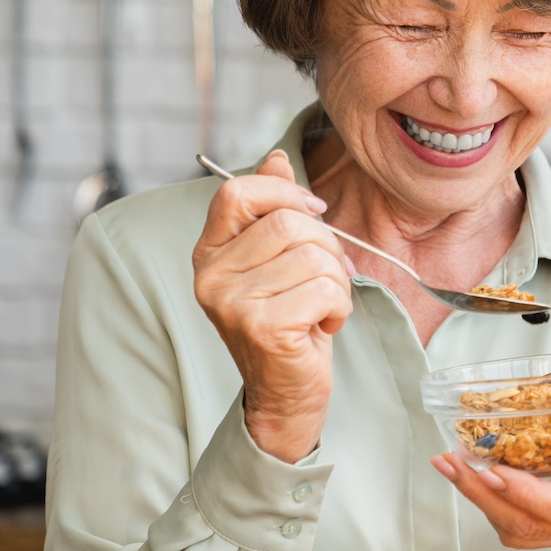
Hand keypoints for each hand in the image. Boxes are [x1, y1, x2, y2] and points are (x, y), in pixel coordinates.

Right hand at [192, 150, 354, 463]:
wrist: (287, 393)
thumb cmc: (290, 322)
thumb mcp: (280, 261)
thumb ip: (274, 210)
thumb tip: (277, 157)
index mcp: (210, 252)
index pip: (238, 192)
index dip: (286, 194)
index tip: (316, 214)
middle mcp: (210, 275)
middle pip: (290, 223)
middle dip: (328, 248)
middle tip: (326, 281)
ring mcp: (231, 302)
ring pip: (315, 256)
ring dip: (337, 283)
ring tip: (321, 308)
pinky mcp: (261, 326)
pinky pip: (326, 289)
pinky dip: (339, 307)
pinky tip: (322, 327)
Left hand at [432, 403, 550, 548]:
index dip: (526, 495)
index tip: (493, 470)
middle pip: (529, 526)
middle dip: (483, 496)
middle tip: (451, 462)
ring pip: (519, 531)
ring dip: (480, 501)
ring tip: (452, 466)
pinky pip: (521, 526)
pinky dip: (491, 504)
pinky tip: (475, 476)